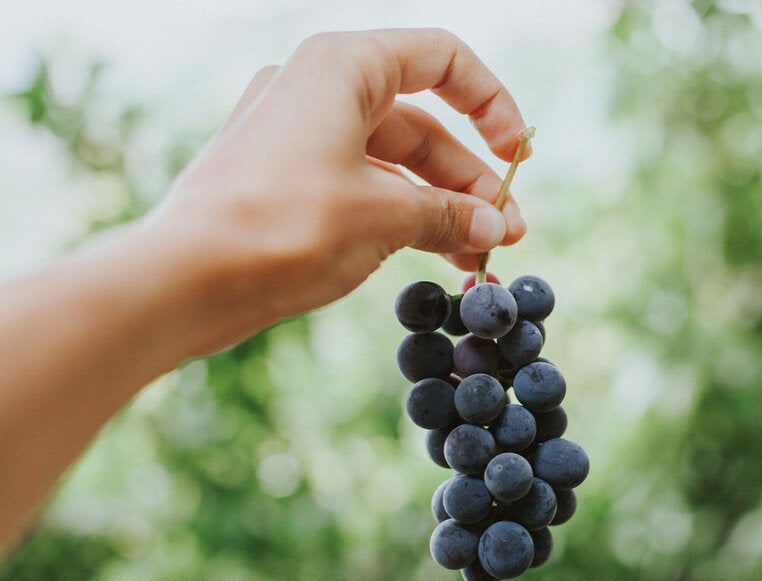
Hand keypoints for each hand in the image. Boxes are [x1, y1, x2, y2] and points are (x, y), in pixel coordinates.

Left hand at [148, 28, 529, 354]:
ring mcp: (298, 137)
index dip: (491, 102)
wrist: (184, 280)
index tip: (517, 153)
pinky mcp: (286, 181)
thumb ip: (448, 215)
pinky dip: (399, 218)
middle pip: (420, 125)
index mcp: (343, 67)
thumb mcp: (383, 217)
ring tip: (482, 256)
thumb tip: (494, 229)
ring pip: (392, 165)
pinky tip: (435, 257)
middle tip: (508, 233)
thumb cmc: (283, 228)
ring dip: (440, 208)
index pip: (440, 58)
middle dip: (469, 182)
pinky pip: (360, 189)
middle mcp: (319, 91)